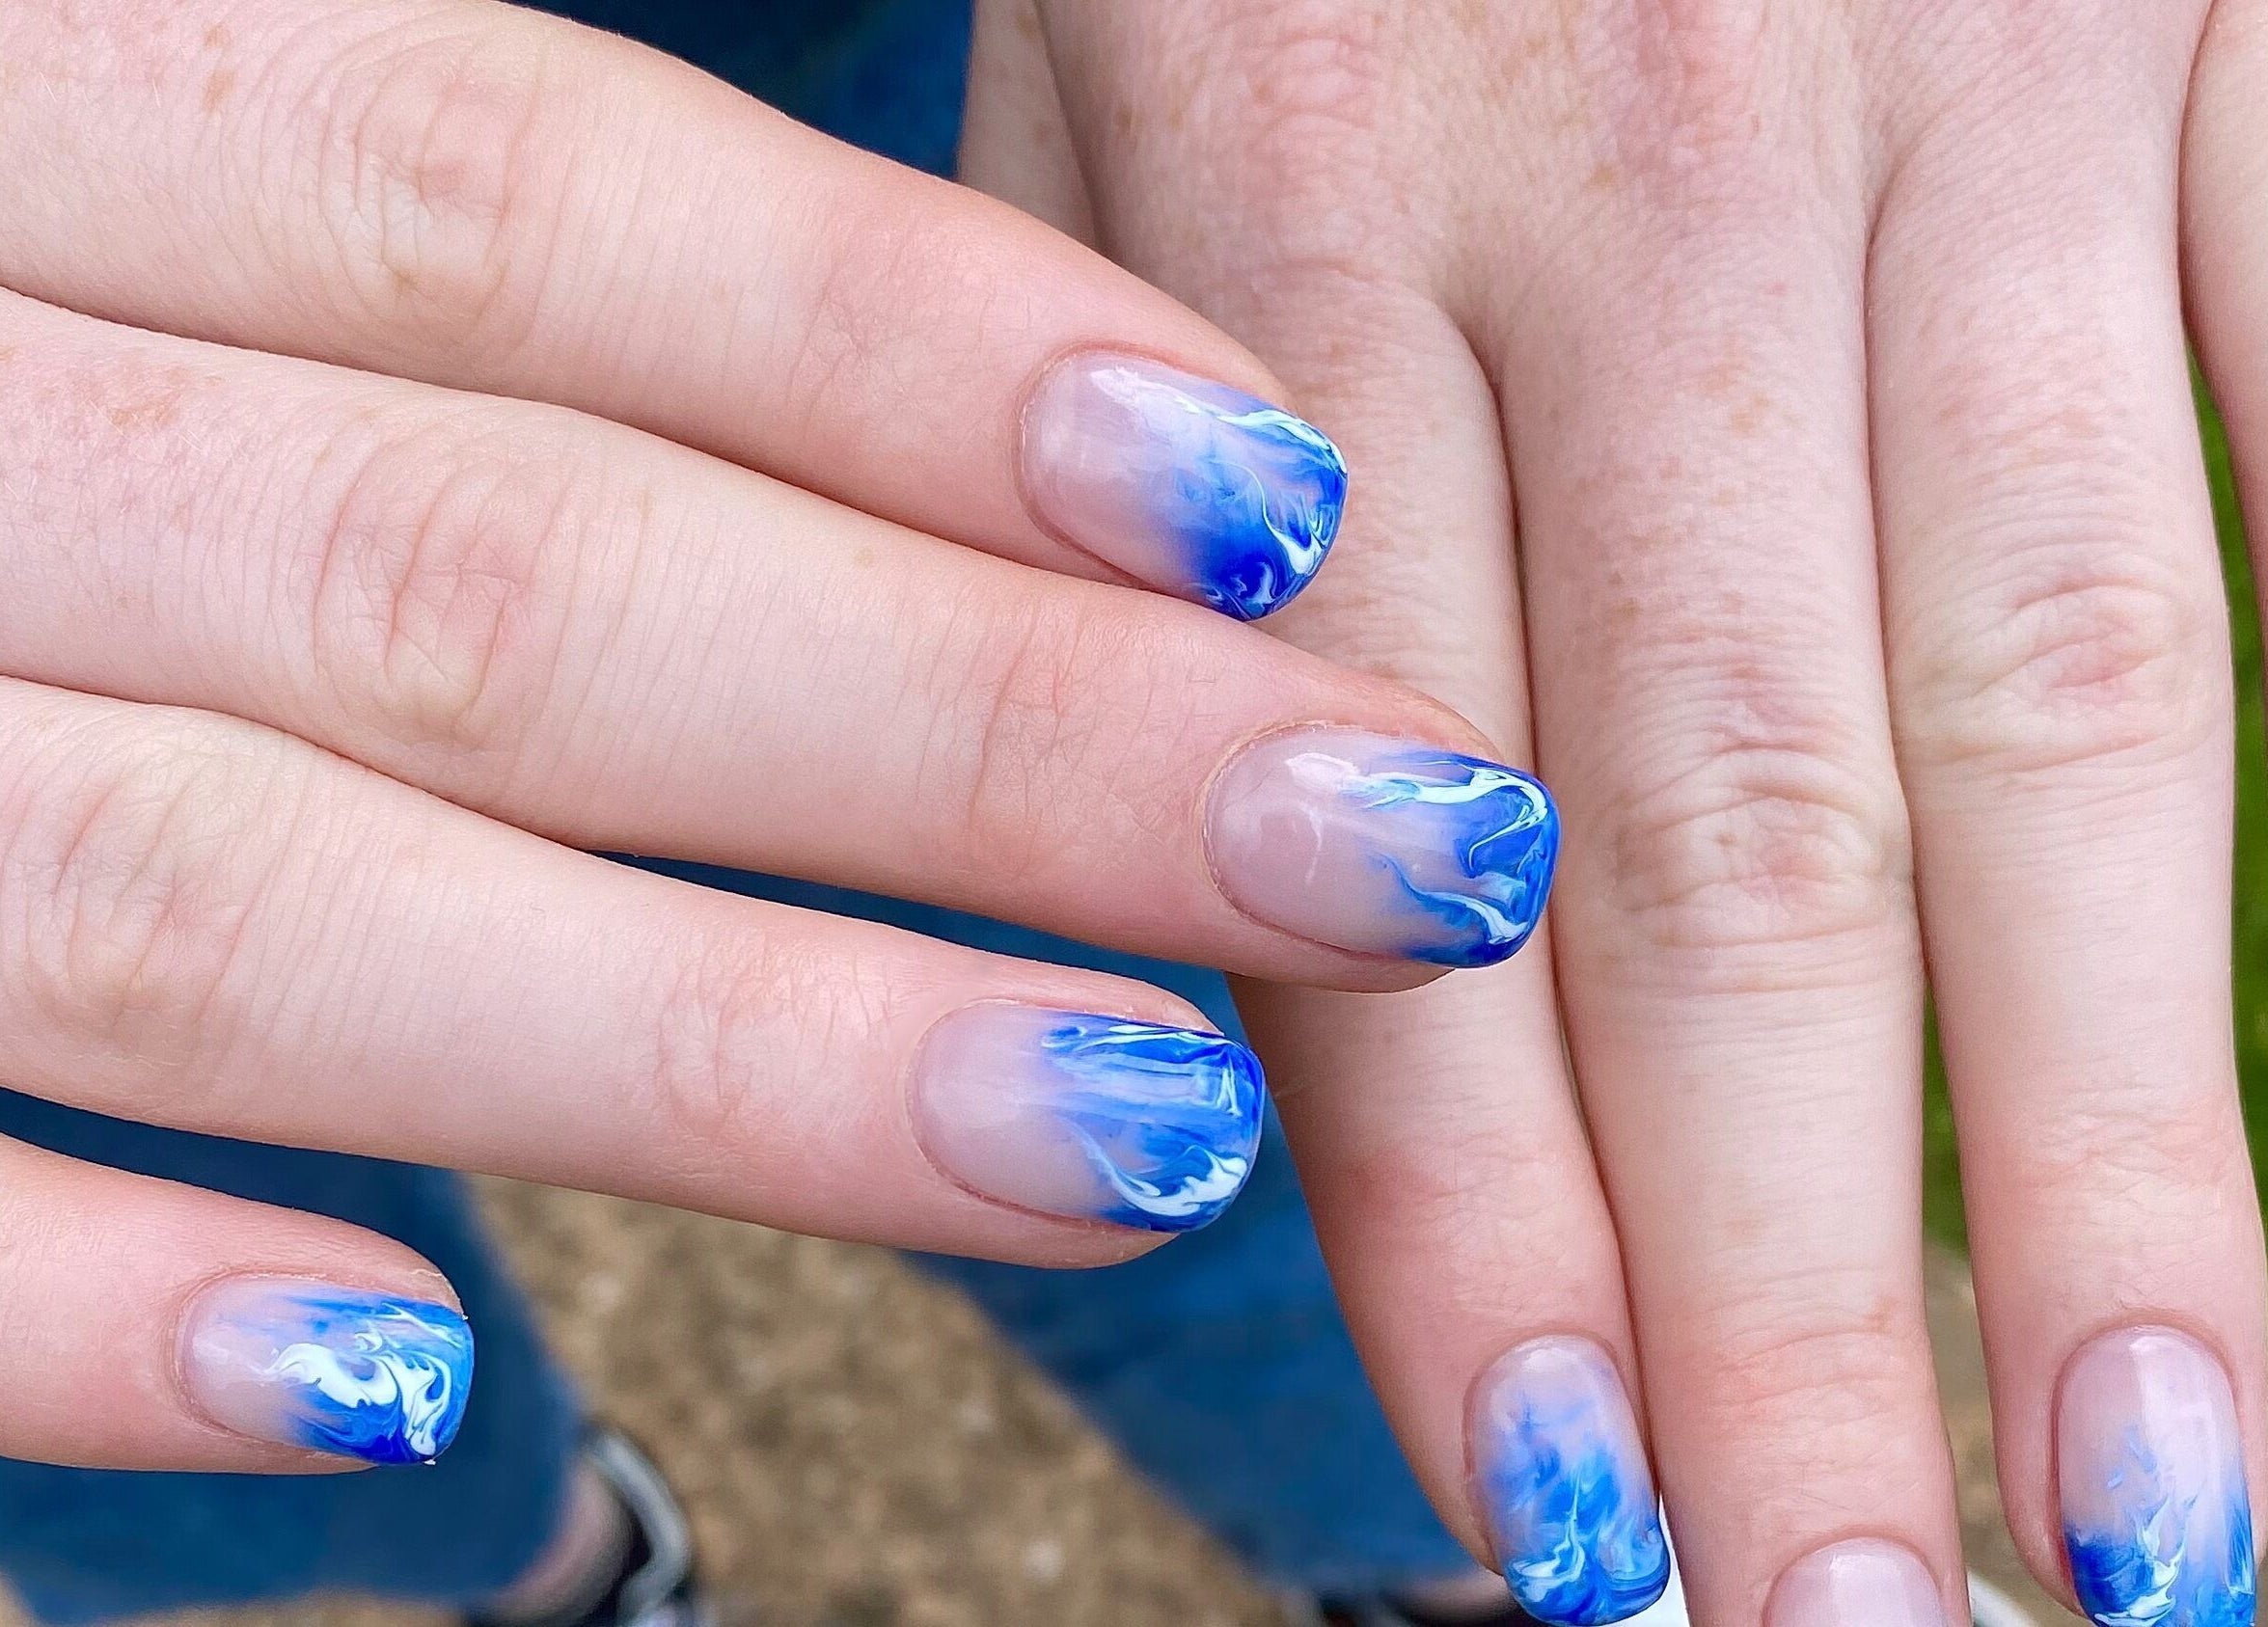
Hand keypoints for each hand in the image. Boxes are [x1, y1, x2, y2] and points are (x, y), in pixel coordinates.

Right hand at [0, 0, 1561, 1472]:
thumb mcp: (101, 198)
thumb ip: (389, 274)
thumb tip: (947, 440)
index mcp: (1, 113)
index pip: (502, 180)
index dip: (912, 342)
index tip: (1278, 499)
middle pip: (486, 557)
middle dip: (969, 726)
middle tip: (1386, 844)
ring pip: (240, 890)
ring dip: (717, 1037)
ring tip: (1144, 1128)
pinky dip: (83, 1307)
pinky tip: (417, 1408)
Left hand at [968, 3, 2267, 1623]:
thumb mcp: (1090, 103)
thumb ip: (1136, 484)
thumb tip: (1292, 900)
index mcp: (1270, 235)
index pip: (1369, 841)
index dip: (1464, 1210)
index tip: (1527, 1513)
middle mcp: (1609, 201)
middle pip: (1721, 849)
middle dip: (1792, 1282)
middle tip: (1840, 1626)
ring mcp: (1938, 108)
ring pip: (2038, 707)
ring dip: (2112, 1141)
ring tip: (2151, 1499)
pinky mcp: (2184, 8)